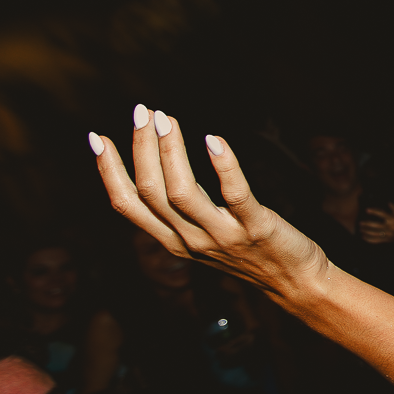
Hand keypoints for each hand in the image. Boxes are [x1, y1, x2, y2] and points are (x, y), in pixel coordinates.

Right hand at [92, 108, 329, 303]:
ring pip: (181, 193)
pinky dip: (223, 165)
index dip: (108, 171)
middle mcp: (191, 242)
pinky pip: (235, 194)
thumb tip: (161, 165)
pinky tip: (213, 140)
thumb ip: (183, 211)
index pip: (128, 205)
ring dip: (170, 151)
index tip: (97, 137)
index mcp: (174, 241)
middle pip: (151, 192)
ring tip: (166, 119)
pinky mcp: (256, 228)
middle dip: (141, 148)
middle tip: (142, 112)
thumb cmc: (251, 250)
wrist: (296, 281)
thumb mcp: (206, 235)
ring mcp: (223, 236)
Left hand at [358, 203, 393, 244]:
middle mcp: (391, 227)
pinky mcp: (387, 240)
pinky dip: (369, 239)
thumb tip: (388, 202)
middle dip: (368, 224)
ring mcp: (389, 235)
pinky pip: (377, 240)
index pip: (382, 214)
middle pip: (377, 226)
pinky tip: (363, 237)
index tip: (367, 210)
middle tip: (360, 223)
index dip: (374, 211)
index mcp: (393, 219)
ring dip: (367, 232)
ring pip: (376, 234)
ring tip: (360, 229)